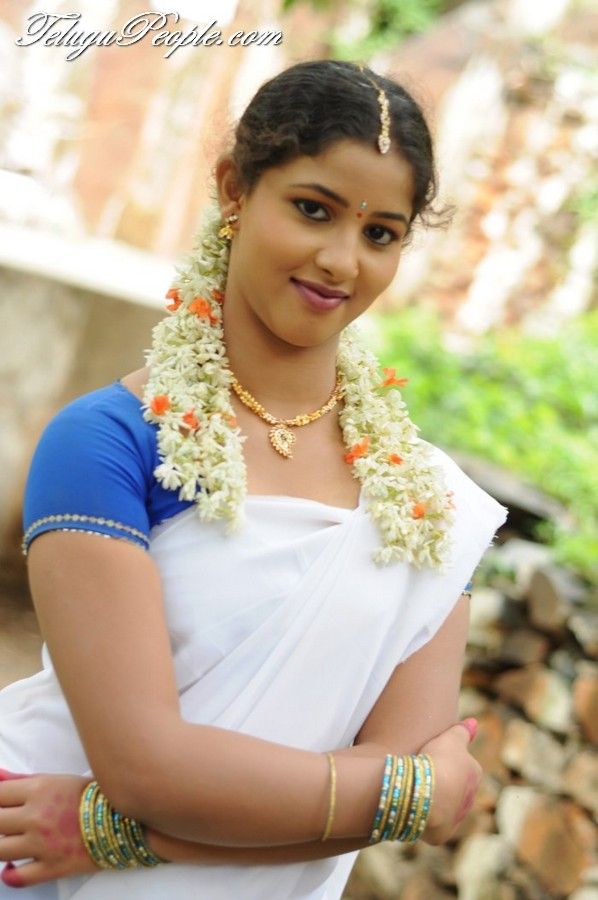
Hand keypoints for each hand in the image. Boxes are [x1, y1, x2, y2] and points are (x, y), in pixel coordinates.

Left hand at [0, 769, 95, 888]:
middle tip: (8, 823)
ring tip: (11, 842)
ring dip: (1, 846)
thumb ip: (22, 779)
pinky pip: (18, 878)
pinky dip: (10, 875)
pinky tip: (12, 867)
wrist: (124, 819)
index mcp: (39, 790)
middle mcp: (36, 817)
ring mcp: (42, 844)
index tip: (3, 805)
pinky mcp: (52, 867)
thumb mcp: (58, 780)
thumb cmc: (91, 796)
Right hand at [420, 719, 481, 844]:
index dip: (446, 761)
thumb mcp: (450, 738)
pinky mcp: (442, 834)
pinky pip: (433, 826)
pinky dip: (425, 819)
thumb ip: (463, 731)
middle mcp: (469, 798)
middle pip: (455, 789)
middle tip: (423, 776)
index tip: (432, 758)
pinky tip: (413, 809)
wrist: (427, 794)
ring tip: (416, 793)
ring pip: (445, 808)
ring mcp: (456, 818)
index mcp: (474, 774)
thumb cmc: (439, 761)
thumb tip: (474, 723)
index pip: (463, 766)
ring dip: (435, 802)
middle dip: (443, 785)